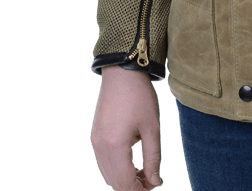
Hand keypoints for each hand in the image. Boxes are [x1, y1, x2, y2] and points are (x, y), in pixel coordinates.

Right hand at [91, 66, 162, 189]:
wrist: (122, 71)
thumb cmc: (140, 96)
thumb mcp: (152, 127)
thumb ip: (153, 158)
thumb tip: (155, 182)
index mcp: (115, 146)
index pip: (125, 184)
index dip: (141, 190)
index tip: (157, 185)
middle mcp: (100, 148)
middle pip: (114, 183)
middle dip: (133, 187)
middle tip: (153, 180)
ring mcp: (95, 142)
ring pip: (107, 175)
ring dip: (124, 179)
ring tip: (145, 172)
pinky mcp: (94, 136)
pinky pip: (103, 162)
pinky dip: (117, 169)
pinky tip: (132, 162)